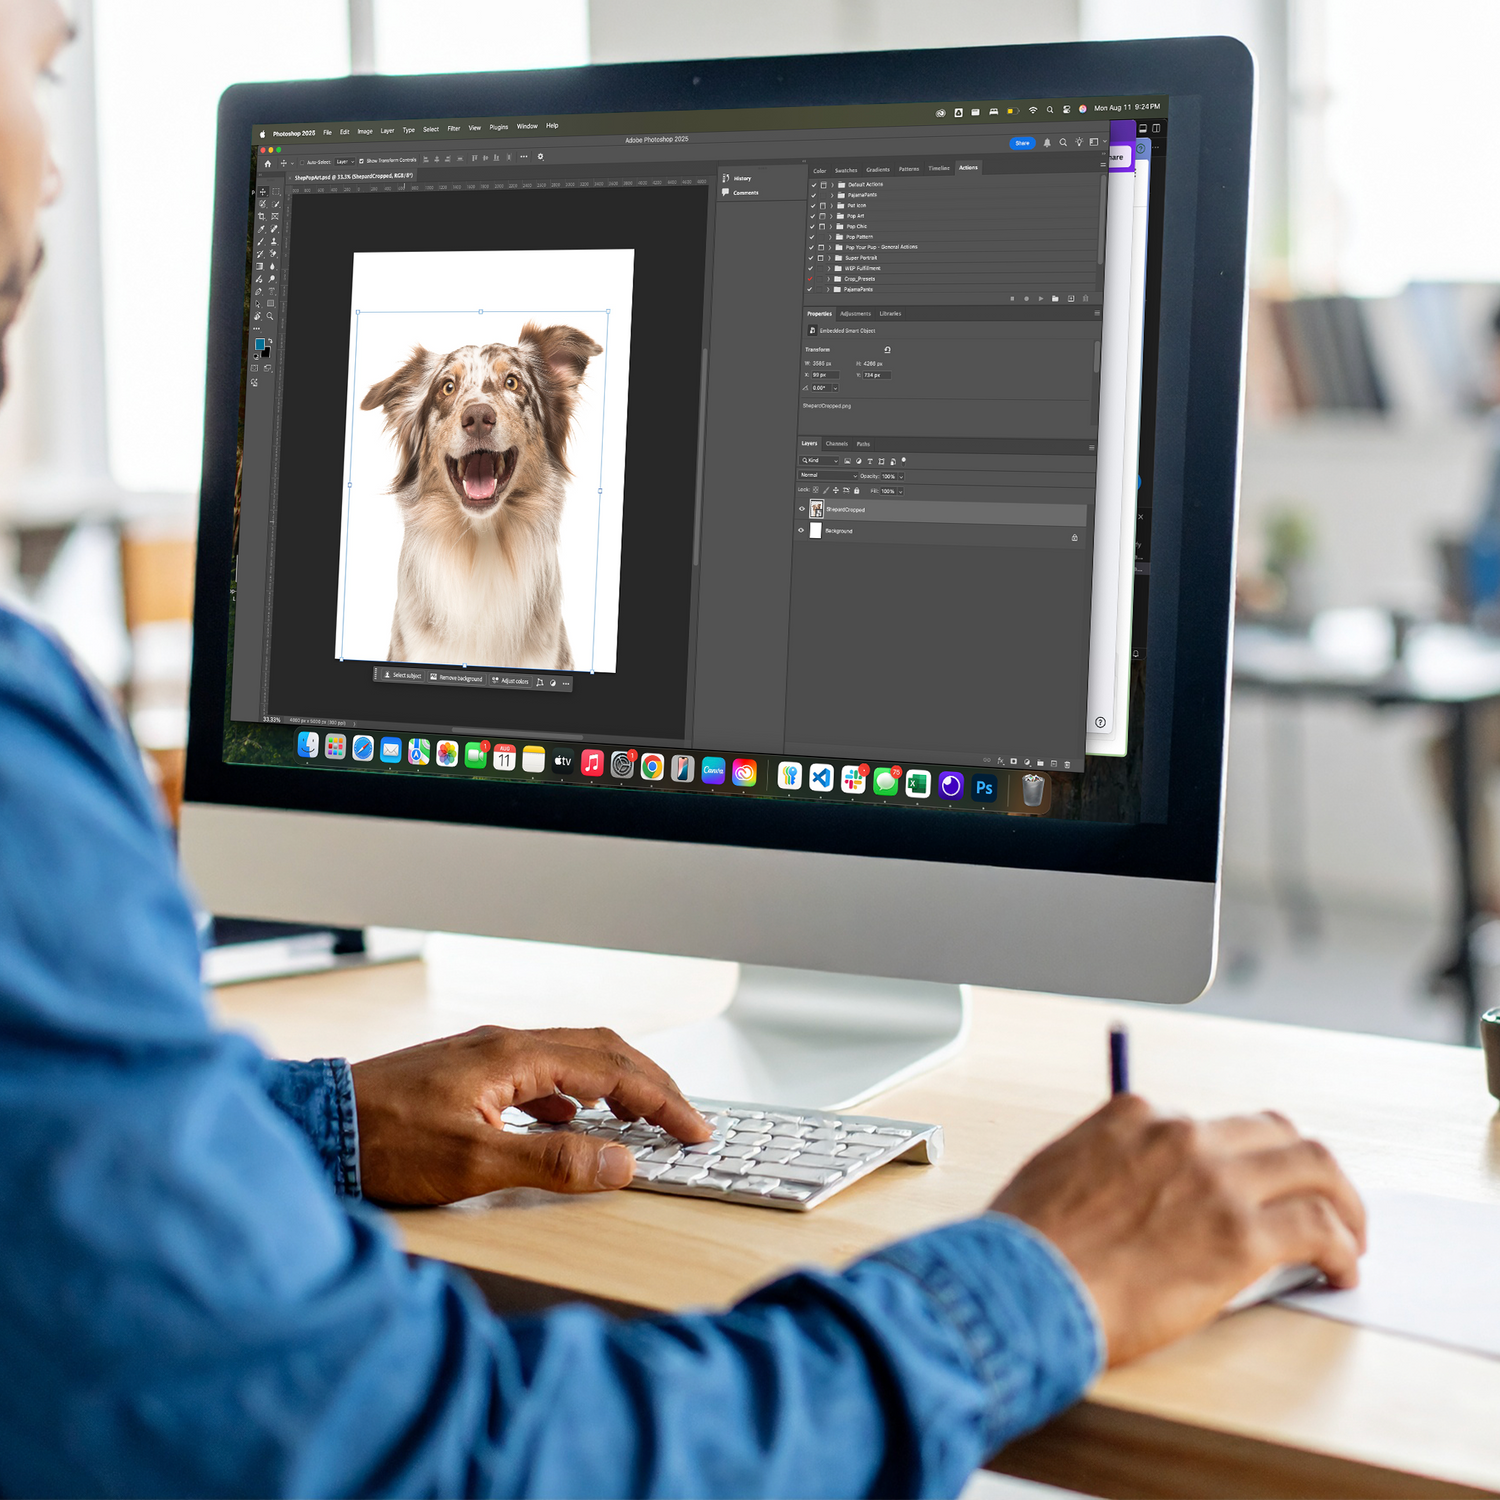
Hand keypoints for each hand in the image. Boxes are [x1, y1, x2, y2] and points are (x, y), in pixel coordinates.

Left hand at [349, 1025, 709, 1203]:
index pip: (611, 1069)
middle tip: (685, 1119)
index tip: (694, 1128)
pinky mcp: (468, 1072)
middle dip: (651, 1083)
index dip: (661, 1100)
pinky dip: (575, 1093)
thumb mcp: (472, 1163)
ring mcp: (486, 1054)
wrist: (314, 1127)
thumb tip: (620, 1163)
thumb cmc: (381, 1141)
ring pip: (573, 1056)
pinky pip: (542, 1072)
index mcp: (514, 1055)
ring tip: (642, 1118)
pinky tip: (570, 1121)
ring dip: (616, 1084)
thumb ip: (551, 1162)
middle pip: (601, 1050)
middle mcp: (505, 1043)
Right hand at [990, 1094, 1364, 1365]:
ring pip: (1315, 1167)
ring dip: (1343, 1202)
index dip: (1239, 1162)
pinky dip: (1343, 1250)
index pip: (1212, 1124)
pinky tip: (1339, 1274)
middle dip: (1305, 1168)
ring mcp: (1215, 1181)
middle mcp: (1181, 1135)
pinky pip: (1321, 1229)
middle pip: (1275, 1132)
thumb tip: (1128, 1185)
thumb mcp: (1056, 1172)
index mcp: (1133, 1115)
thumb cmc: (1026, 1243)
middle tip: (1321, 1203)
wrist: (1022, 1283)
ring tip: (1349, 1238)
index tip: (1248, 1192)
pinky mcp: (1240, 1236)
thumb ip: (1103, 1163)